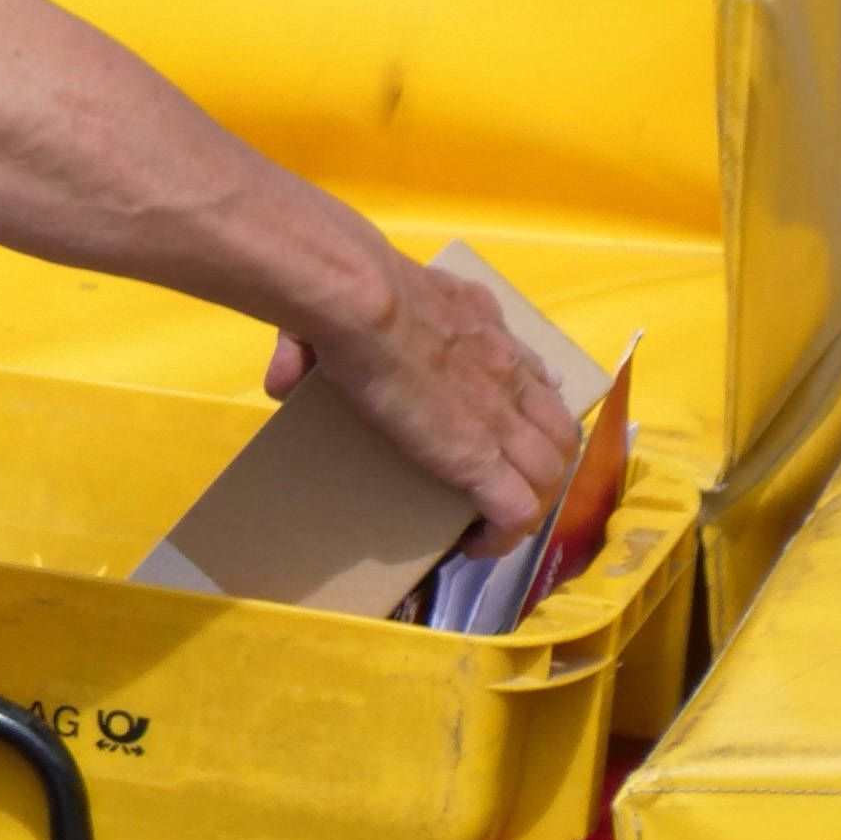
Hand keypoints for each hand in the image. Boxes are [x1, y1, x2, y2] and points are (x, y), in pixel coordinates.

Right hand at [268, 256, 580, 547]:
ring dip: (532, 501)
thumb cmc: (350, 293)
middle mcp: (507, 369)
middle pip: (559, 428)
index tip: (517, 421)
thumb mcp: (346, 304)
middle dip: (546, 464)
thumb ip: (310, 342)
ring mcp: (500, 416)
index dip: (533, 405)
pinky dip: (503, 534)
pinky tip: (475, 545)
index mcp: (483, 327)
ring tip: (495, 520)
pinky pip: (515, 510)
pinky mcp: (478, 457)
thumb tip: (280, 381)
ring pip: (551, 472)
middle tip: (508, 486)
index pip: (533, 373)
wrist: (363, 300)